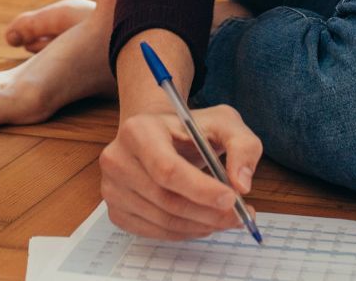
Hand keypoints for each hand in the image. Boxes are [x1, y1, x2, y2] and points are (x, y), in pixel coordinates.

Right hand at [99, 105, 263, 239]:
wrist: (160, 135)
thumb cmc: (190, 129)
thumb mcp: (224, 123)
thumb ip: (242, 146)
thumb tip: (242, 184)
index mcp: (138, 130)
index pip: (167, 169)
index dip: (200, 189)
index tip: (232, 199)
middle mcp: (117, 159)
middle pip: (166, 199)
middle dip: (208, 212)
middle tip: (239, 216)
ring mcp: (112, 188)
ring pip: (163, 220)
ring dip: (201, 225)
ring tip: (225, 218)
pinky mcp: (117, 211)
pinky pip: (155, 232)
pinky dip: (185, 232)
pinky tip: (202, 221)